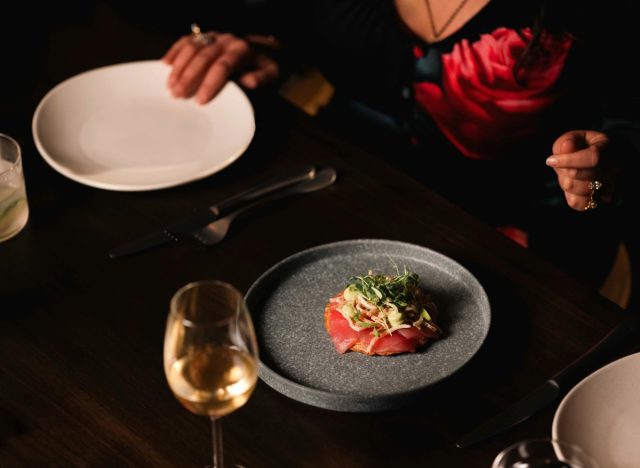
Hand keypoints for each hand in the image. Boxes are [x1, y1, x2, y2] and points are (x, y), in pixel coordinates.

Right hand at [162, 31, 279, 103]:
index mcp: (241, 49)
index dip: (210, 83)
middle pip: (203, 57)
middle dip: (189, 77)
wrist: (263, 48)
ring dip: (179, 67)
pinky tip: (165, 64)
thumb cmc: (265, 65)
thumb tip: (249, 82)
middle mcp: (226, 40)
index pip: (222, 66)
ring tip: (170, 86)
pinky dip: (175, 51)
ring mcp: (213, 36)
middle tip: (177, 95)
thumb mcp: (272, 73)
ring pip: (192, 48)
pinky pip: (186, 41)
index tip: (200, 100)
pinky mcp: (205, 36)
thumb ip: (262, 78)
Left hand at [546, 130, 611, 210]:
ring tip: (567, 175)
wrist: (594, 159)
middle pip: (587, 177)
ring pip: (584, 193)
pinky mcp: (603, 199)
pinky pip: (583, 205)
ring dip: (567, 185)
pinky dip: (571, 197)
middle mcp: (615, 167)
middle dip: (566, 173)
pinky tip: (572, 187)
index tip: (551, 160)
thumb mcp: (573, 138)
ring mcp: (611, 185)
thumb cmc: (581, 147)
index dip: (569, 161)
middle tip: (560, 166)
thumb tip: (567, 147)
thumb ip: (567, 141)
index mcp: (608, 147)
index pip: (593, 158)